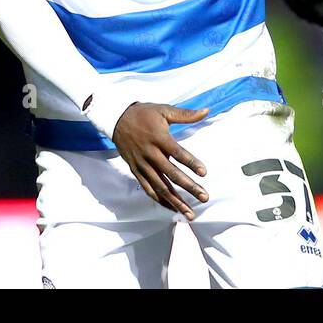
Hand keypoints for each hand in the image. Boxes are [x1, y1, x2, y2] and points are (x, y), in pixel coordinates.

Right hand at [112, 103, 209, 218]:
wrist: (116, 120)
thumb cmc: (144, 114)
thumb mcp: (164, 109)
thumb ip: (186, 114)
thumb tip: (206, 111)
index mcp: (159, 138)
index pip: (178, 153)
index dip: (191, 163)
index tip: (204, 173)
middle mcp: (150, 154)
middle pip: (171, 174)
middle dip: (188, 187)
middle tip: (204, 197)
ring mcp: (142, 165)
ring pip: (160, 186)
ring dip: (176, 200)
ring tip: (190, 212)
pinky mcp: (136, 171)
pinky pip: (148, 189)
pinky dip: (160, 200)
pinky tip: (172, 208)